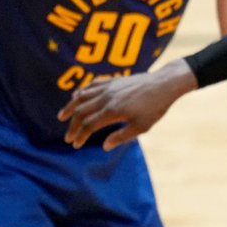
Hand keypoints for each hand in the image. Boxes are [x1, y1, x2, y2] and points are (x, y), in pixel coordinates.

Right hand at [57, 60, 195, 149]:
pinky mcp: (113, 80)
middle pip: (82, 112)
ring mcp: (109, 86)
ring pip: (83, 96)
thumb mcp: (142, 126)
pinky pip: (92, 85)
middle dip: (72, 126)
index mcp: (112, 110)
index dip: (80, 136)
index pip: (89, 125)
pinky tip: (76, 96)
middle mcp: (106, 97)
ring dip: (70, 107)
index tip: (75, 144)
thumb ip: (122, 136)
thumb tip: (105, 146)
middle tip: (67, 137)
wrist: (164, 84)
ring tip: (62, 116)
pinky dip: (82, 91)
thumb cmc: (155, 107)